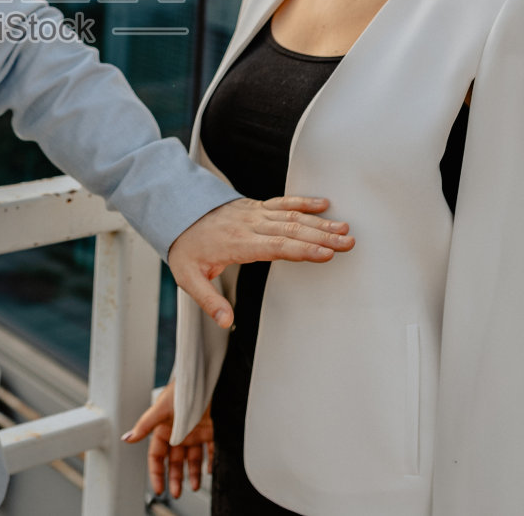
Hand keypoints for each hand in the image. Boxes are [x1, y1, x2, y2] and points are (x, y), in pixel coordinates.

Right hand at [122, 384, 211, 498]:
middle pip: (174, 460)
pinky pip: (210, 449)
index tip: (159, 488)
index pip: (157, 456)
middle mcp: (177, 432)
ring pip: (192, 458)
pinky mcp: (209, 429)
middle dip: (174, 477)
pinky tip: (210, 471)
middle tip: (176, 493)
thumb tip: (127, 439)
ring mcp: (194, 432)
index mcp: (163, 429)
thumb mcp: (160, 409)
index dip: (157, 472)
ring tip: (194, 487)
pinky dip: (210, 461)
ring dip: (193, 473)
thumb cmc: (180, 389)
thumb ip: (144, 426)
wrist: (203, 378)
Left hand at [168, 196, 353, 327]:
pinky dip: (303, 202)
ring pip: (291, 216)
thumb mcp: (188, 278)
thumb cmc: (184, 247)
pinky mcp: (255, 207)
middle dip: (322, 237)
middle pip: (291, 230)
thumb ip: (208, 301)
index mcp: (237, 243)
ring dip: (319, 222)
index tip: (326, 254)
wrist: (174, 211)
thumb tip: (226, 322)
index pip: (275, 247)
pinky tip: (324, 204)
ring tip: (345, 228)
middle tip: (348, 243)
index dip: (302, 250)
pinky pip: (282, 202)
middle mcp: (249, 225)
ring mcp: (253, 213)